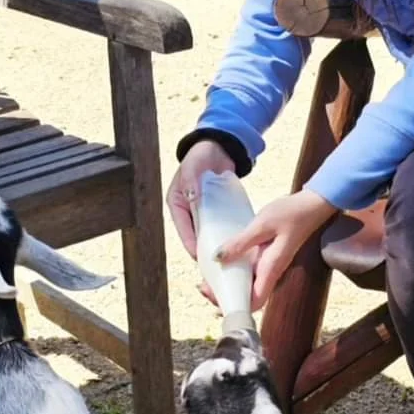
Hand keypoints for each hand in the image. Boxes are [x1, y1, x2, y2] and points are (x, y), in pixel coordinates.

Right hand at [166, 139, 236, 258]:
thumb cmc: (200, 157)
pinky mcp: (216, 211)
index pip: (182, 229)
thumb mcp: (192, 169)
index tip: (200, 256)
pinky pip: (220, 226)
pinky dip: (226, 235)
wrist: (217, 149)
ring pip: (208, 234)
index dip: (190, 244)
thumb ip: (191, 182)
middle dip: (203, 250)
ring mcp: (202, 213)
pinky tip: (237, 244)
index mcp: (176, 204)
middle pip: (194, 236)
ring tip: (228, 259)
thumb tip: (192, 197)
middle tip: (215, 264)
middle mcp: (188, 212)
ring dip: (216, 245)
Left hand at [217, 189, 336, 310]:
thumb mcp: (262, 224)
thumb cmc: (291, 214)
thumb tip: (217, 258)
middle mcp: (270, 273)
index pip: (253, 303)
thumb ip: (240, 242)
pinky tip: (223, 260)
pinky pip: (249, 272)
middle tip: (203, 284)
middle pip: (247, 298)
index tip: (213, 294)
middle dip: (224, 296)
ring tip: (208, 275)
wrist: (312, 205)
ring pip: (247, 286)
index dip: (233, 306)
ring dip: (228, 285)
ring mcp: (269, 266)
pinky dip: (234, 272)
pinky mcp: (267, 258)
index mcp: (271, 269)